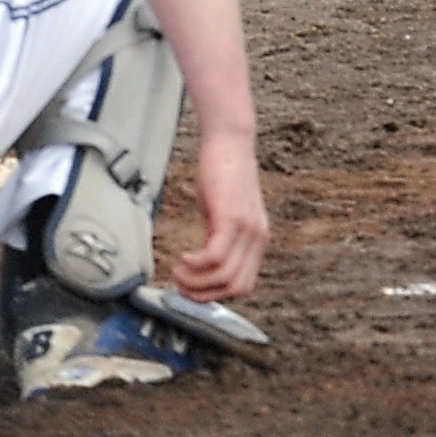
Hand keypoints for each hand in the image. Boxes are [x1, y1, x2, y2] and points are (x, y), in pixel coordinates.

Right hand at [171, 125, 266, 302]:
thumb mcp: (224, 211)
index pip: (243, 285)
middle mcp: (257, 239)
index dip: (217, 295)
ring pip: (225, 277)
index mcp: (257, 240)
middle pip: (236, 288)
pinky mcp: (230, 217)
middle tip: (181, 288)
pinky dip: (196, 266)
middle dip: (204, 296)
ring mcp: (246, 229)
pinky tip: (183, 259)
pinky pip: (215, 257)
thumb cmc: (223, 172)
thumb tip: (206, 260)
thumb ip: (220, 235)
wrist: (230, 140)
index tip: (194, 292)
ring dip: (196, 283)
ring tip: (177, 273)